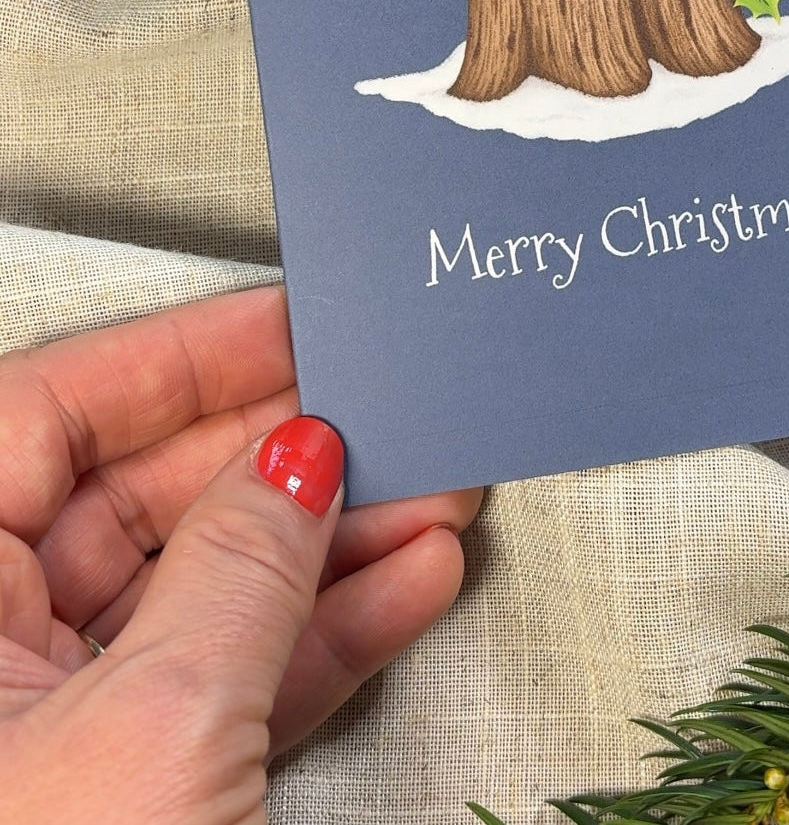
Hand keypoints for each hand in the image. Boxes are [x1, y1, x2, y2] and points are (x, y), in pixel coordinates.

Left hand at [0, 287, 481, 823]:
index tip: (284, 324)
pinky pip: (224, 683)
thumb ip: (239, 569)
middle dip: (282, 456)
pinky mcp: (124, 798)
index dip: (177, 357)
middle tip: (376, 412)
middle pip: (136, 498)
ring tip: (427, 495)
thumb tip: (299, 460)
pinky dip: (319, 637)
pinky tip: (401, 583)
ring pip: (199, 592)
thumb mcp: (158, 721)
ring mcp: (48, 735)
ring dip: (329, 545)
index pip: (48, 417)